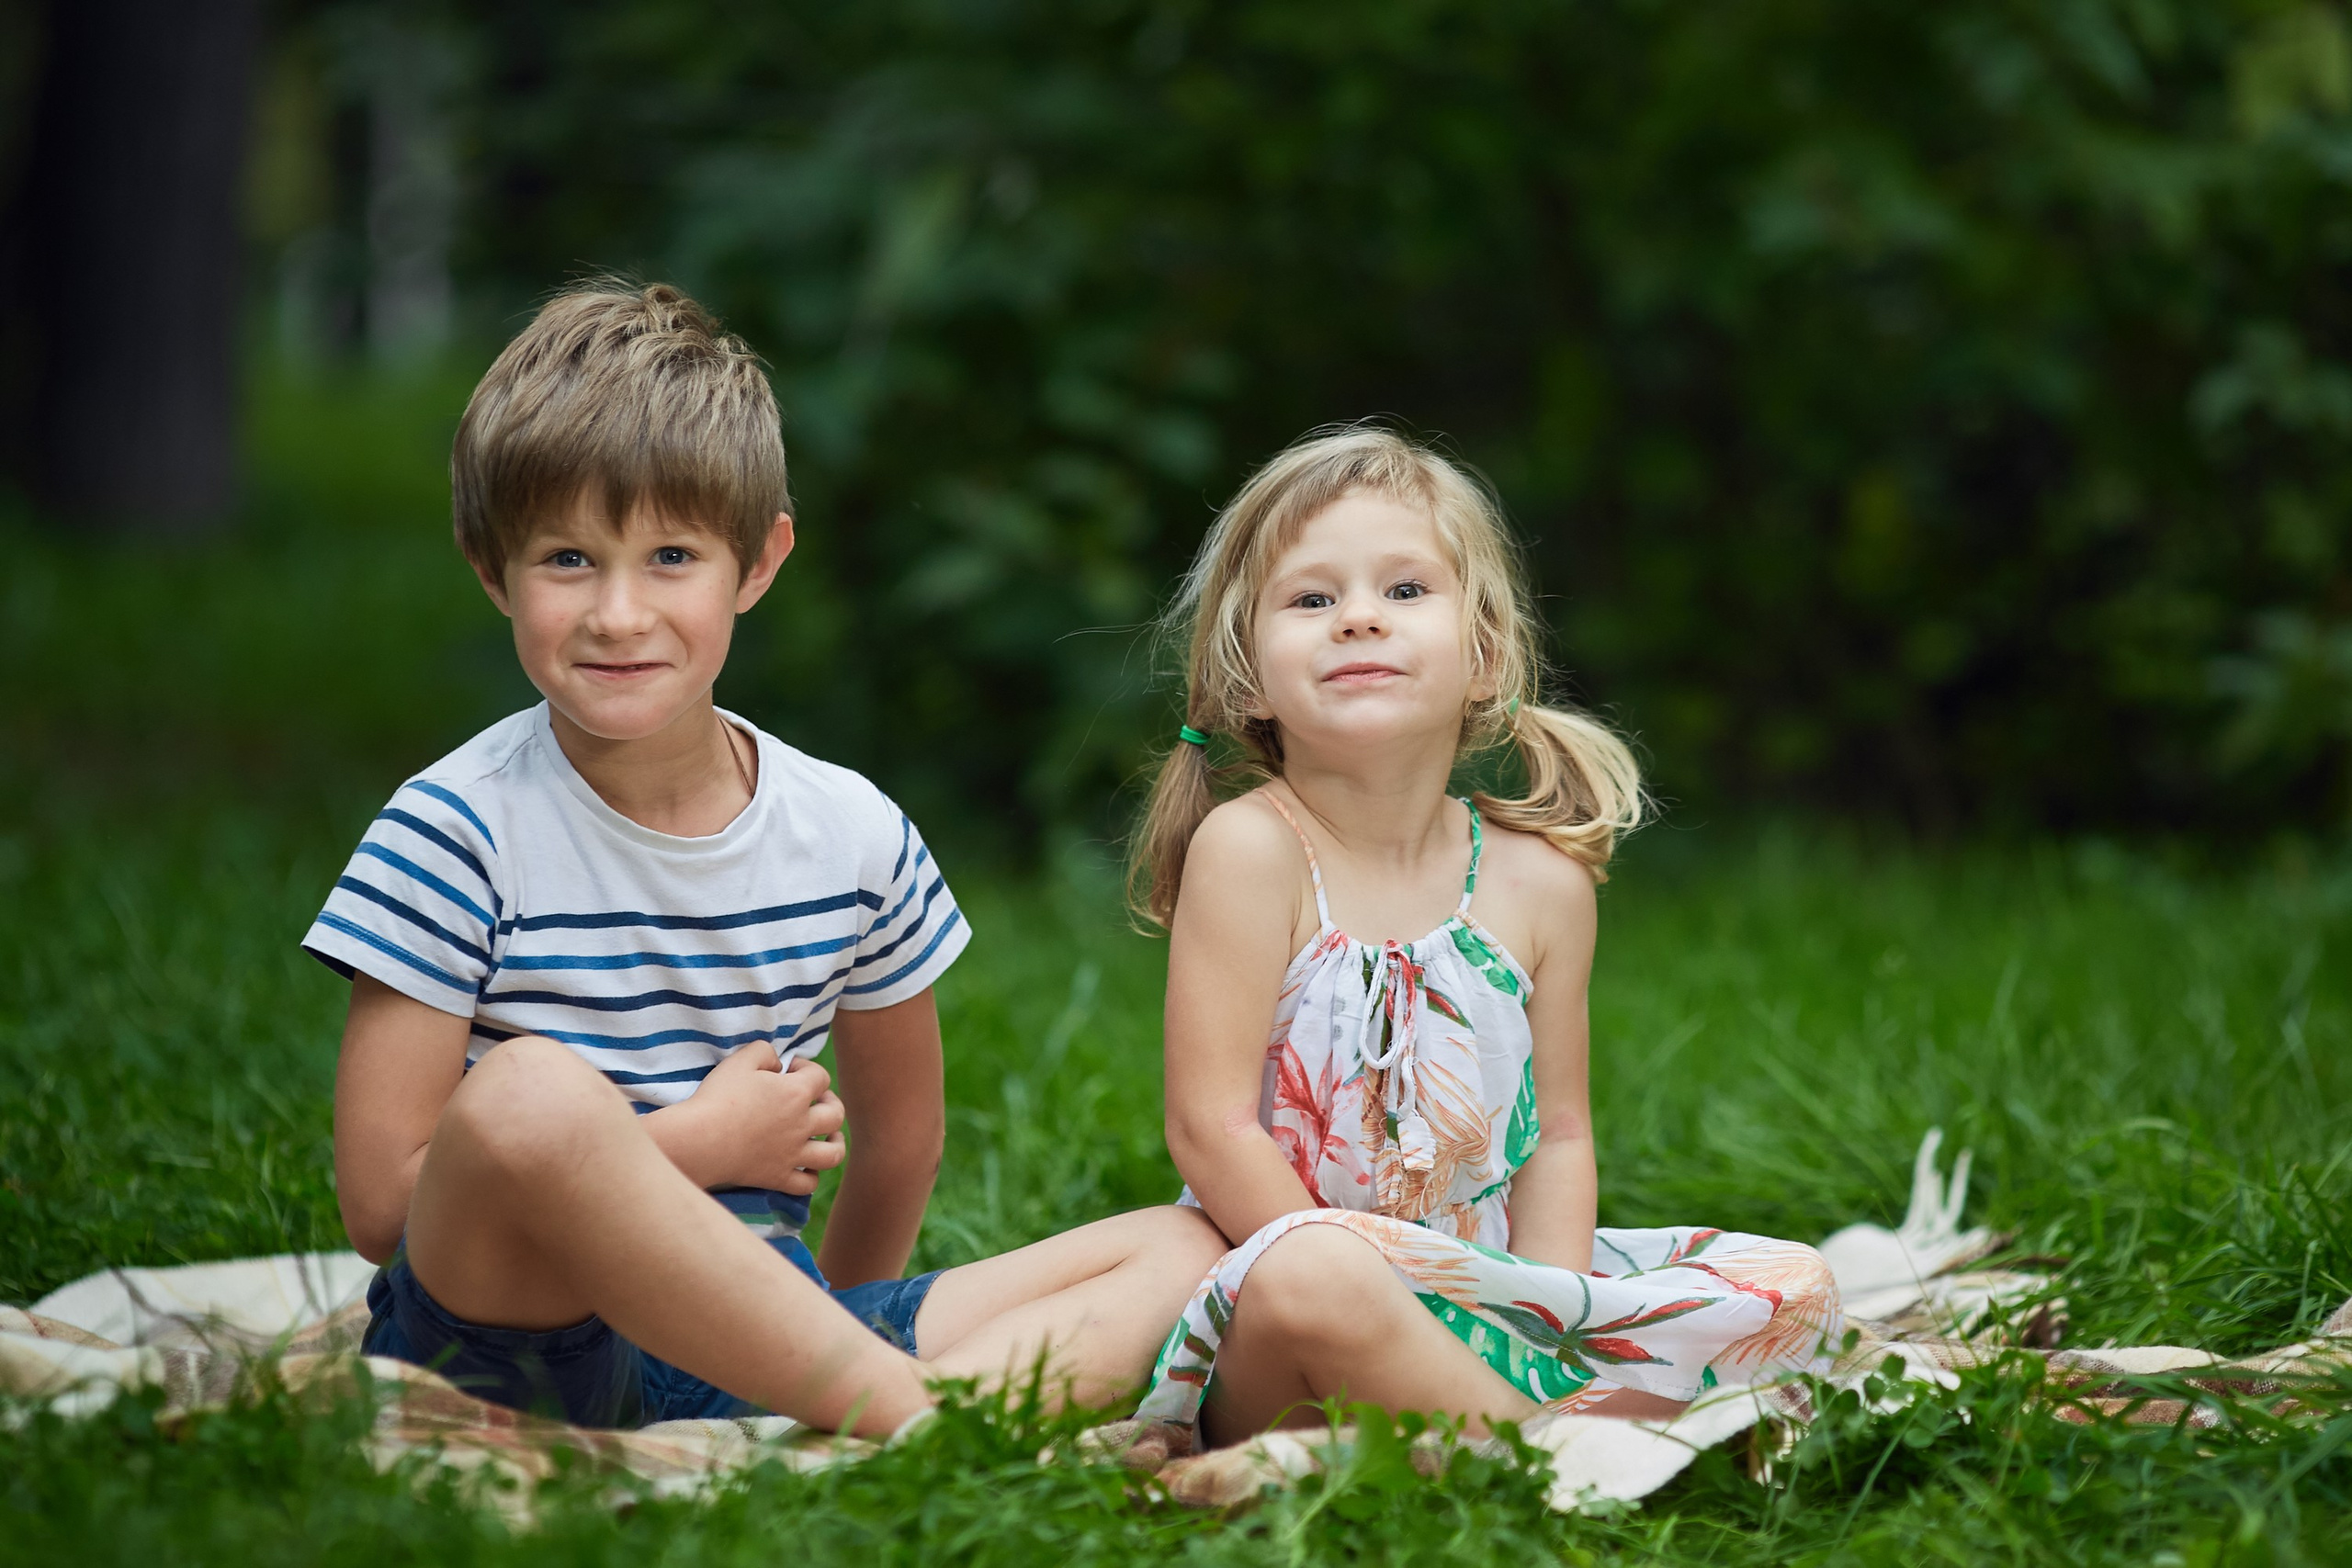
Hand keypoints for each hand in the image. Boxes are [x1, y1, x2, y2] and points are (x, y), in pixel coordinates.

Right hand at [674, 1045, 846, 1193]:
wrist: (699, 1140)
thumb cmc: (718, 1097)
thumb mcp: (740, 1060)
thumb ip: (764, 1051)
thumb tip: (778, 1064)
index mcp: (796, 1093)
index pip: (820, 1077)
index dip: (807, 1068)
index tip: (789, 1069)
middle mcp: (801, 1125)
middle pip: (836, 1114)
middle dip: (831, 1102)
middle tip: (816, 1100)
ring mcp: (792, 1154)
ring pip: (833, 1154)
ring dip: (836, 1143)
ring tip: (830, 1136)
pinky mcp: (777, 1177)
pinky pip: (807, 1185)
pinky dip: (812, 1178)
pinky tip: (806, 1168)